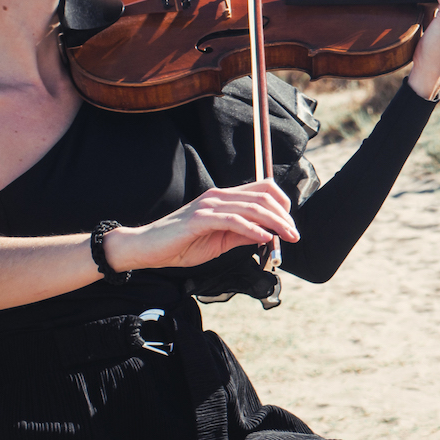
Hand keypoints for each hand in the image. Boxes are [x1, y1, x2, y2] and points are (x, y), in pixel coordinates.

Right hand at [105, 177, 298, 272]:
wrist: (146, 249)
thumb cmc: (181, 245)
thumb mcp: (219, 241)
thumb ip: (243, 235)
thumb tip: (268, 235)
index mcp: (224, 198)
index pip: (263, 189)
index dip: (282, 204)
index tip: (289, 225)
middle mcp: (218, 196)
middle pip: (263, 196)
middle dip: (284, 215)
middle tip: (294, 234)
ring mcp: (209, 205)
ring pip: (252, 207)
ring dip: (274, 223)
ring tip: (286, 237)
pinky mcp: (199, 219)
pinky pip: (233, 220)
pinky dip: (252, 229)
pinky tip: (264, 238)